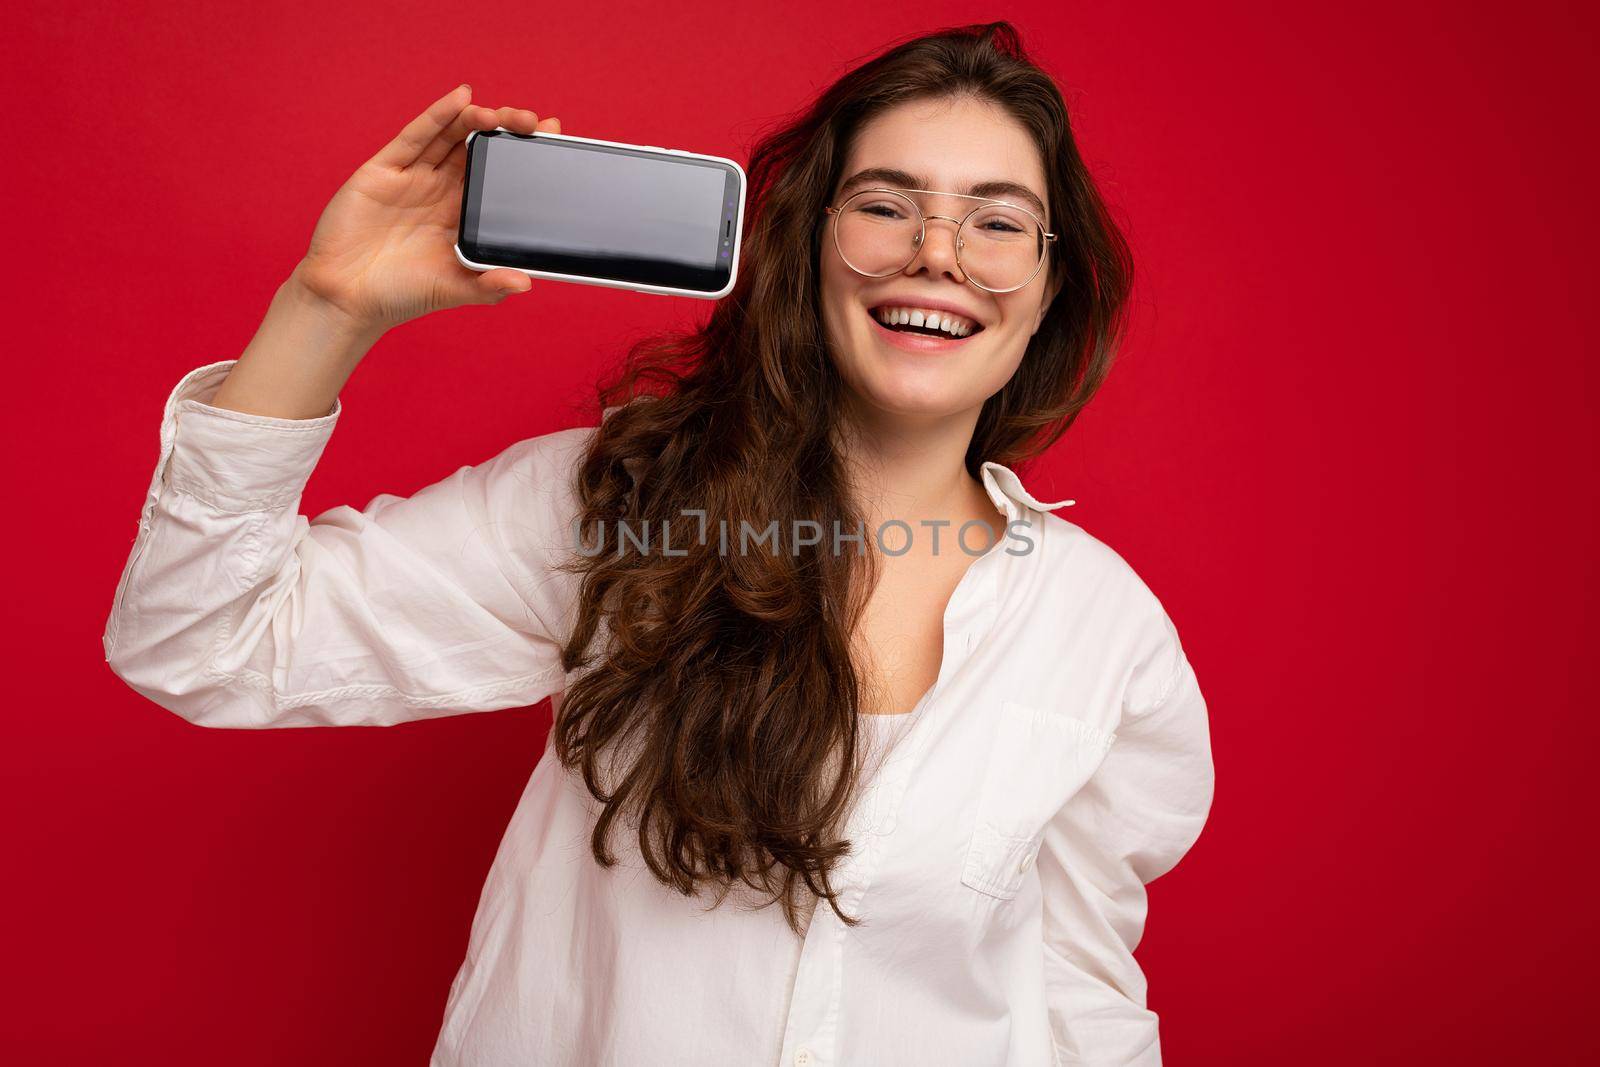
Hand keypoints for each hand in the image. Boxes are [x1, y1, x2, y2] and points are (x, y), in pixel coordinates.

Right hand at [290, 84, 559, 332]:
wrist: (348, 297)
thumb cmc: (402, 294)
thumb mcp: (454, 290)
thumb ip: (489, 286)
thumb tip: (525, 283)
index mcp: (463, 214)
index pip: (499, 175)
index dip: (522, 154)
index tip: (552, 132)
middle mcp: (442, 190)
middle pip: (479, 148)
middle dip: (506, 131)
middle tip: (532, 122)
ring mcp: (414, 177)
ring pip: (451, 136)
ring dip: (476, 119)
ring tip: (500, 113)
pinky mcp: (384, 170)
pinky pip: (416, 137)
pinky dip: (438, 115)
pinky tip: (460, 98)